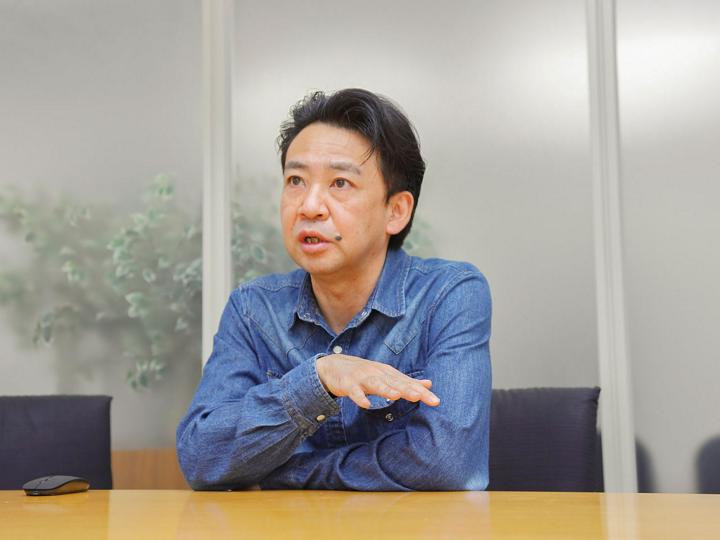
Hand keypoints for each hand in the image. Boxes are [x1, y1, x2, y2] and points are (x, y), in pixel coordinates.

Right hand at [316, 354, 439, 408]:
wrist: (333, 366)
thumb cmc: (364, 373)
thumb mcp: (387, 376)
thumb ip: (407, 381)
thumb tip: (429, 384)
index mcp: (388, 373)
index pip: (407, 383)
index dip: (421, 392)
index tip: (435, 401)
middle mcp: (377, 373)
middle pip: (395, 383)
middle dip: (409, 390)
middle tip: (423, 397)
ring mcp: (362, 378)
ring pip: (376, 384)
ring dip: (386, 389)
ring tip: (398, 396)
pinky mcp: (348, 384)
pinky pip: (354, 392)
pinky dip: (359, 397)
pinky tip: (365, 404)